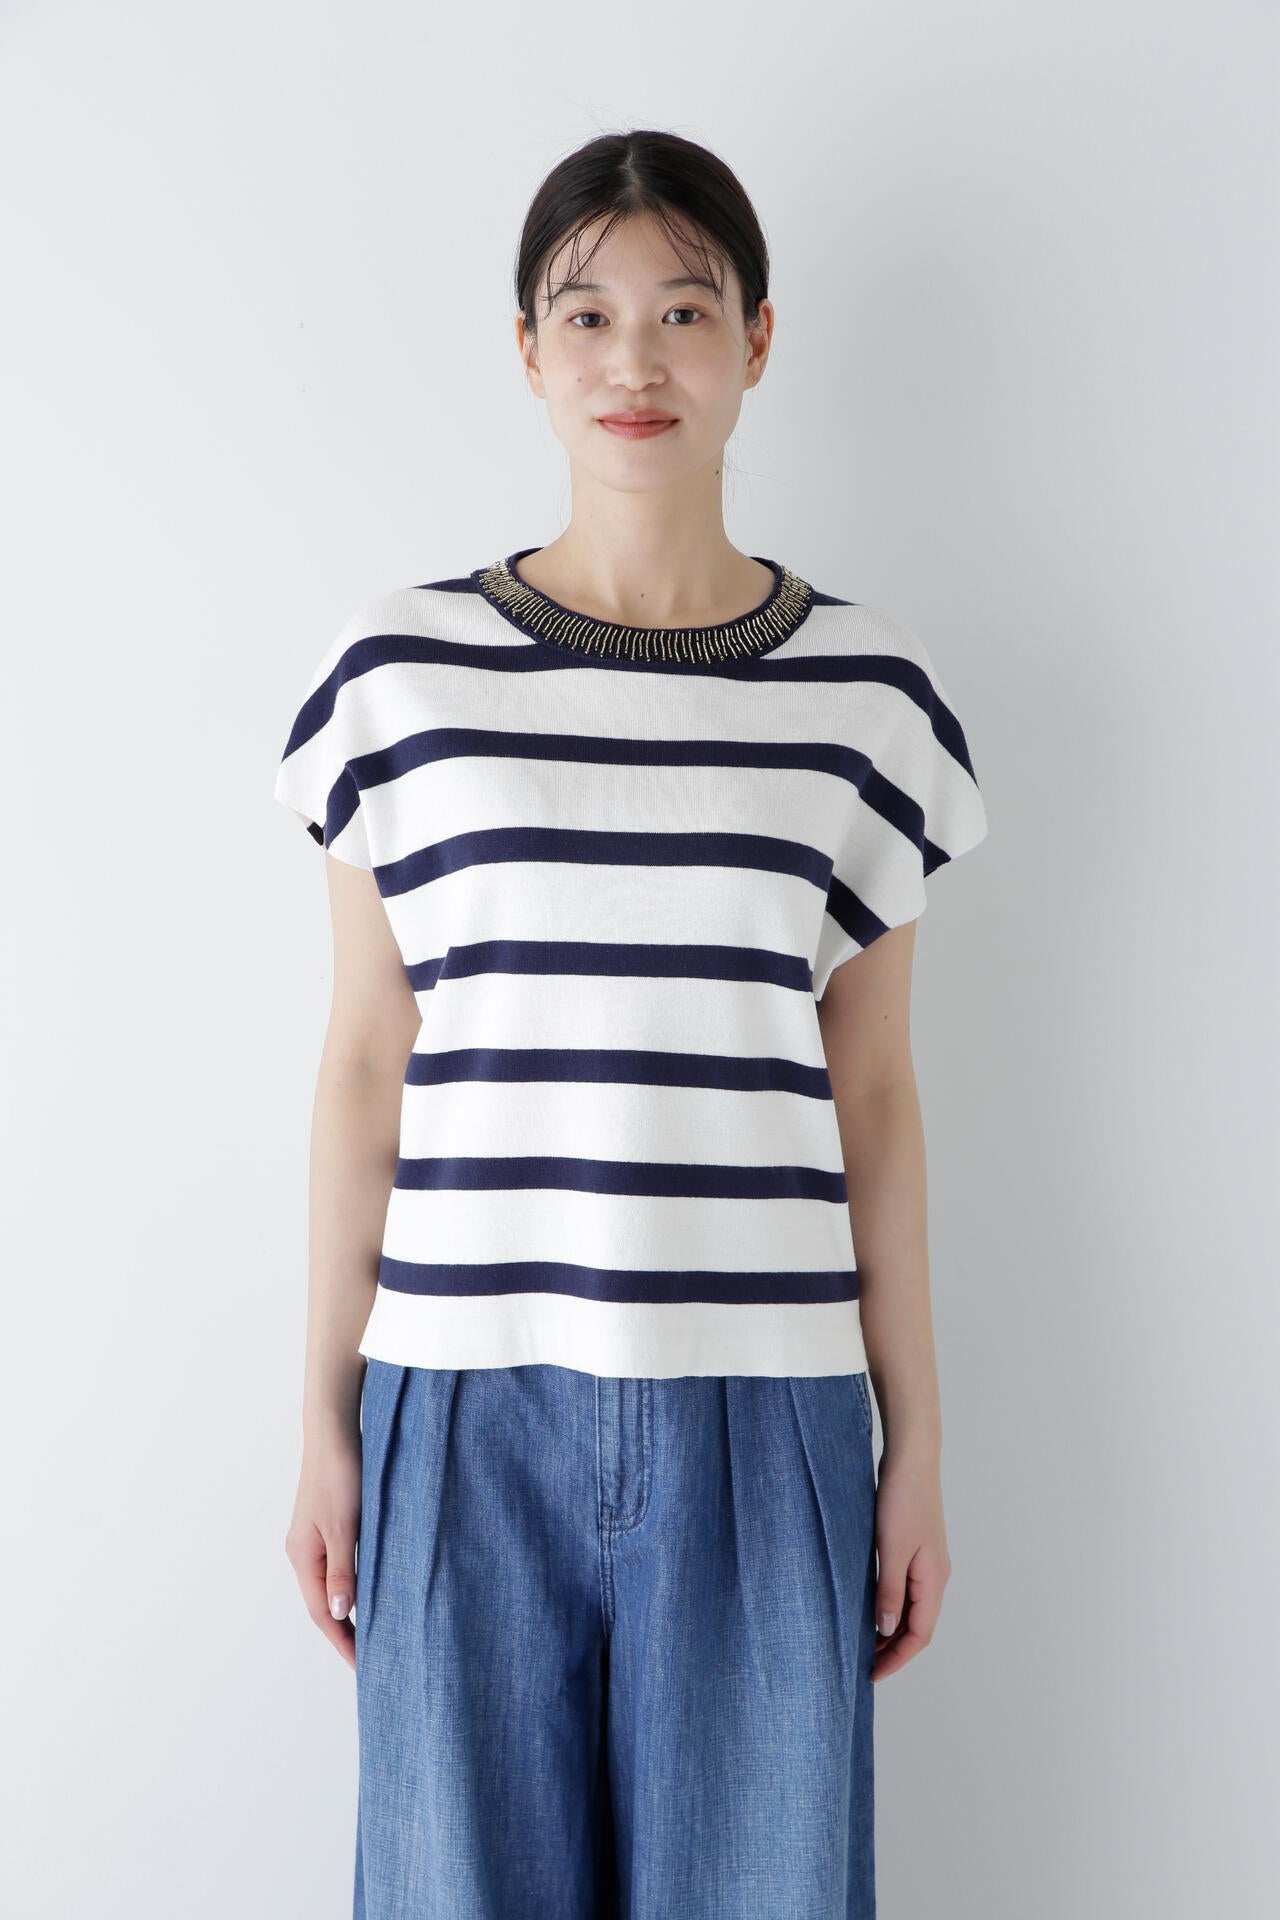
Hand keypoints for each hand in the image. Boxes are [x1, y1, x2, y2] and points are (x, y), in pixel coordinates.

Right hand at [284, 1428, 362, 1669]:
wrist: (333, 1432)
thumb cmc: (340, 1475)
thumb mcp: (345, 1526)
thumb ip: (343, 1571)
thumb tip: (340, 1612)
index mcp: (303, 1556)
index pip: (321, 1612)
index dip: (341, 1640)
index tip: (361, 1666)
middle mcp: (302, 1552)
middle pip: (321, 1604)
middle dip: (342, 1632)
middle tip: (368, 1659)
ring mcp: (312, 1539)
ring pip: (329, 1586)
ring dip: (346, 1611)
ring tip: (369, 1634)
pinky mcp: (325, 1525)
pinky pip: (335, 1567)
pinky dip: (349, 1586)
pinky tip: (366, 1591)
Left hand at [869, 1443, 950, 1681]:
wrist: (912, 1458)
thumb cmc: (902, 1500)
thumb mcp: (891, 1548)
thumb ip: (889, 1591)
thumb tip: (886, 1629)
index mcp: (934, 1580)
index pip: (919, 1635)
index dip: (896, 1658)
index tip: (871, 1674)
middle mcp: (935, 1576)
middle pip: (918, 1625)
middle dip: (893, 1648)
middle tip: (862, 1663)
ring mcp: (928, 1562)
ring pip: (912, 1608)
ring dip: (891, 1627)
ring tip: (863, 1641)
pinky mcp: (916, 1548)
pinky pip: (906, 1589)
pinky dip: (890, 1605)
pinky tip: (870, 1604)